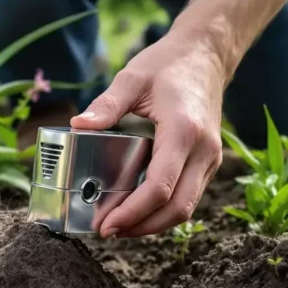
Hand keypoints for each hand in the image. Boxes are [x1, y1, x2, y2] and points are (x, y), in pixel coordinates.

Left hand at [71, 31, 224, 238]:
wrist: (206, 56)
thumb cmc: (169, 65)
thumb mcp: (133, 77)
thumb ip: (107, 104)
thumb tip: (78, 125)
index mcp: (184, 131)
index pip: (160, 187)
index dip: (133, 212)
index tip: (106, 224)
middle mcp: (203, 151)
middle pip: (178, 208)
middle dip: (142, 227)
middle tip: (107, 232)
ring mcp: (209, 159)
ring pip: (186, 208)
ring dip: (153, 224)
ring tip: (118, 227)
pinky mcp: (207, 162)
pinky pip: (188, 197)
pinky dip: (163, 211)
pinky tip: (137, 211)